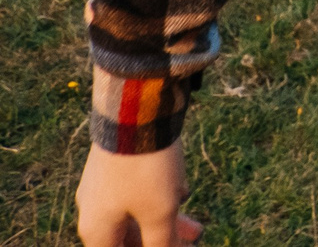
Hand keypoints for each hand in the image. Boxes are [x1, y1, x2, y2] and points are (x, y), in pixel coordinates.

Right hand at [77, 143, 202, 246]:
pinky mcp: (118, 163)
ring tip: (197, 229)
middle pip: (127, 238)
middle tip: (190, 242)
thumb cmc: (145, 169)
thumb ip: (163, 242)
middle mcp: (93, 209)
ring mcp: (104, 184)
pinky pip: (140, 190)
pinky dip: (161, 197)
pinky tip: (184, 191)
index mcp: (96, 229)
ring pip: (137, 213)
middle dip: (159, 242)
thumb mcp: (160, 213)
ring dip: (167, 223)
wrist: (134, 110)